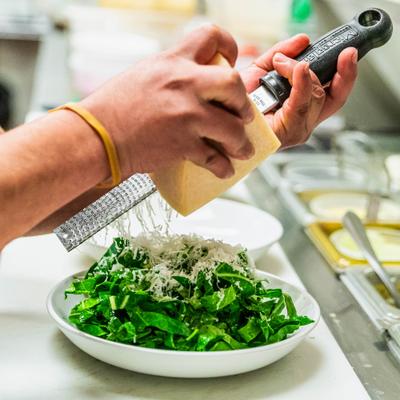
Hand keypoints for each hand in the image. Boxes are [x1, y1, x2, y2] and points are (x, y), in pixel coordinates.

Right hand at [80, 25, 253, 178]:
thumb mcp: (144, 75)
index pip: (210, 36)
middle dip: (243, 102)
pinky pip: (214, 157)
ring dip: (241, 141)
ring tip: (242, 148)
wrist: (96, 136)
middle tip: (244, 115)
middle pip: (233, 83)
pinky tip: (224, 169)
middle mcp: (184, 84)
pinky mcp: (183, 144)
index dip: (228, 46)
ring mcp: (186, 115)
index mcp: (172, 61)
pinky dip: (222, 166)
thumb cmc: (113, 107)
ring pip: (232, 127)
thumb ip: (172, 73)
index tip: (231, 61)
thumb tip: (191, 81)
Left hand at [240, 34, 357, 147]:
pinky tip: (290, 71)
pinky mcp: (285, 134)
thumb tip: (303, 41)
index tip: (349, 54)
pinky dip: (298, 82)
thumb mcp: (263, 70)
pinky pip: (301, 103)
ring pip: (316, 97)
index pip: (333, 96)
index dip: (346, 76)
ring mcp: (295, 130)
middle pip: (332, 98)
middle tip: (335, 53)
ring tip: (283, 64)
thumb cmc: (235, 99)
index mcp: (300, 110)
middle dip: (337, 72)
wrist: (218, 108)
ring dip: (302, 73)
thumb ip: (284, 55)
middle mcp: (301, 122)